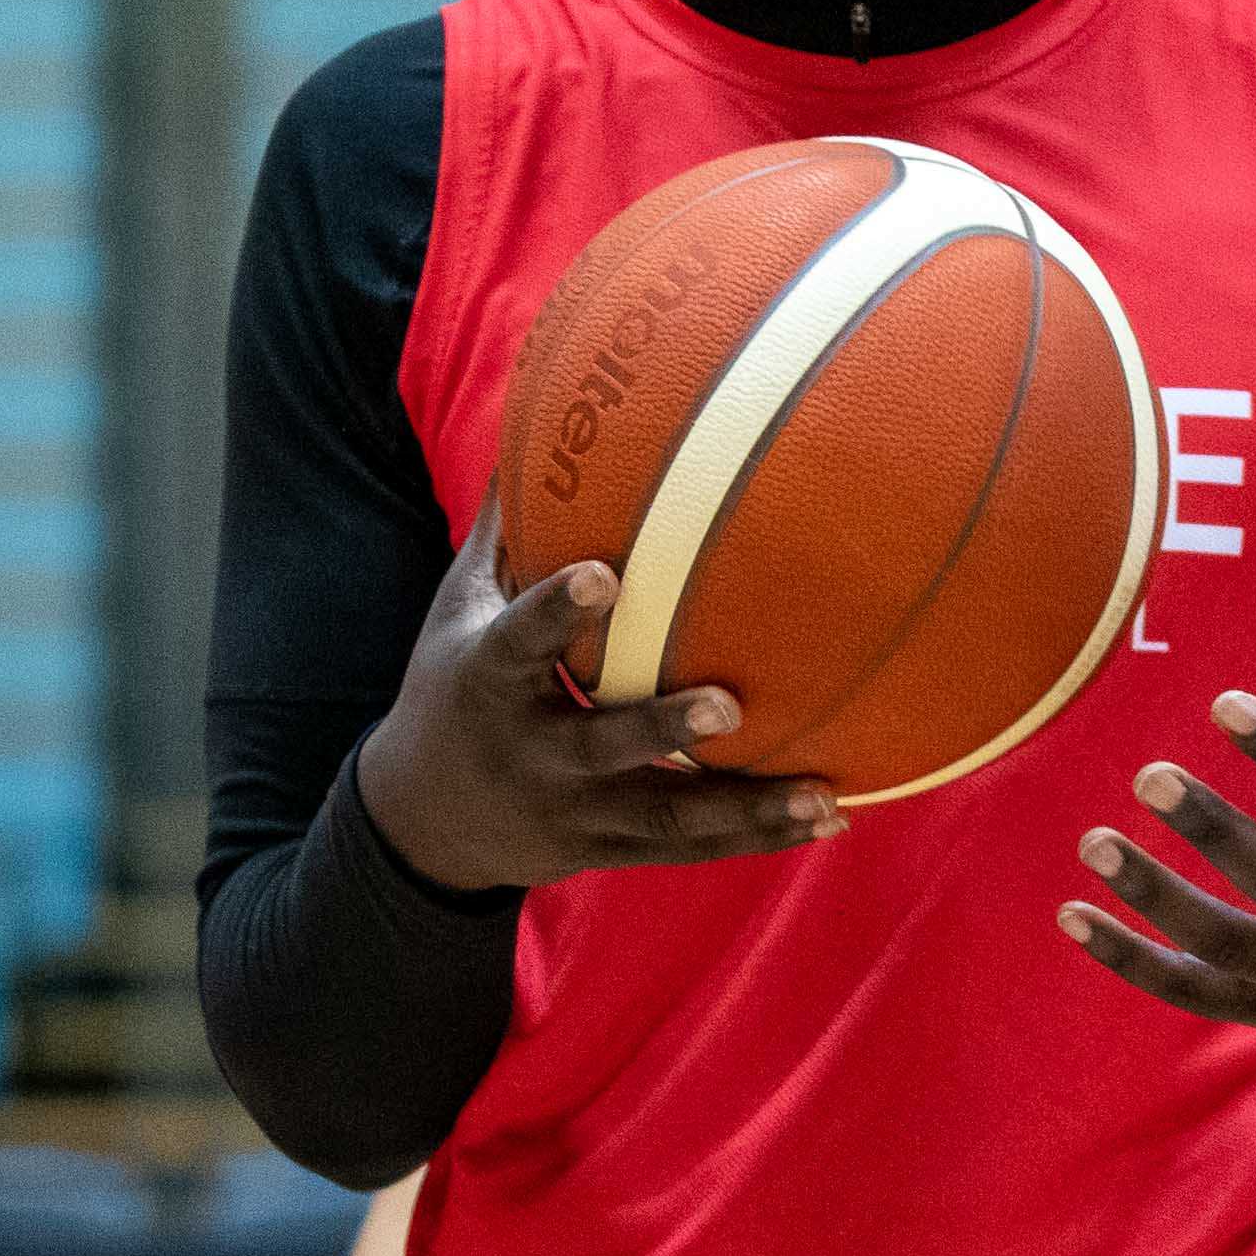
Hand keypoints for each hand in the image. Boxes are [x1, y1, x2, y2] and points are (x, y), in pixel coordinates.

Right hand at [350, 516, 836, 896]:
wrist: (422, 822)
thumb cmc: (456, 684)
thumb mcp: (461, 607)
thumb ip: (508, 525)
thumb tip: (541, 407)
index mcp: (489, 682)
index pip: (520, 640)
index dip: (558, 608)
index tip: (604, 574)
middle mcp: (531, 754)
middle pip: (600, 747)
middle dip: (661, 732)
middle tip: (729, 707)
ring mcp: (573, 812)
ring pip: (664, 816)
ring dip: (746, 809)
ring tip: (824, 796)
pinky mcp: (609, 848)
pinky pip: (689, 846)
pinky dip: (757, 834)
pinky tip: (833, 814)